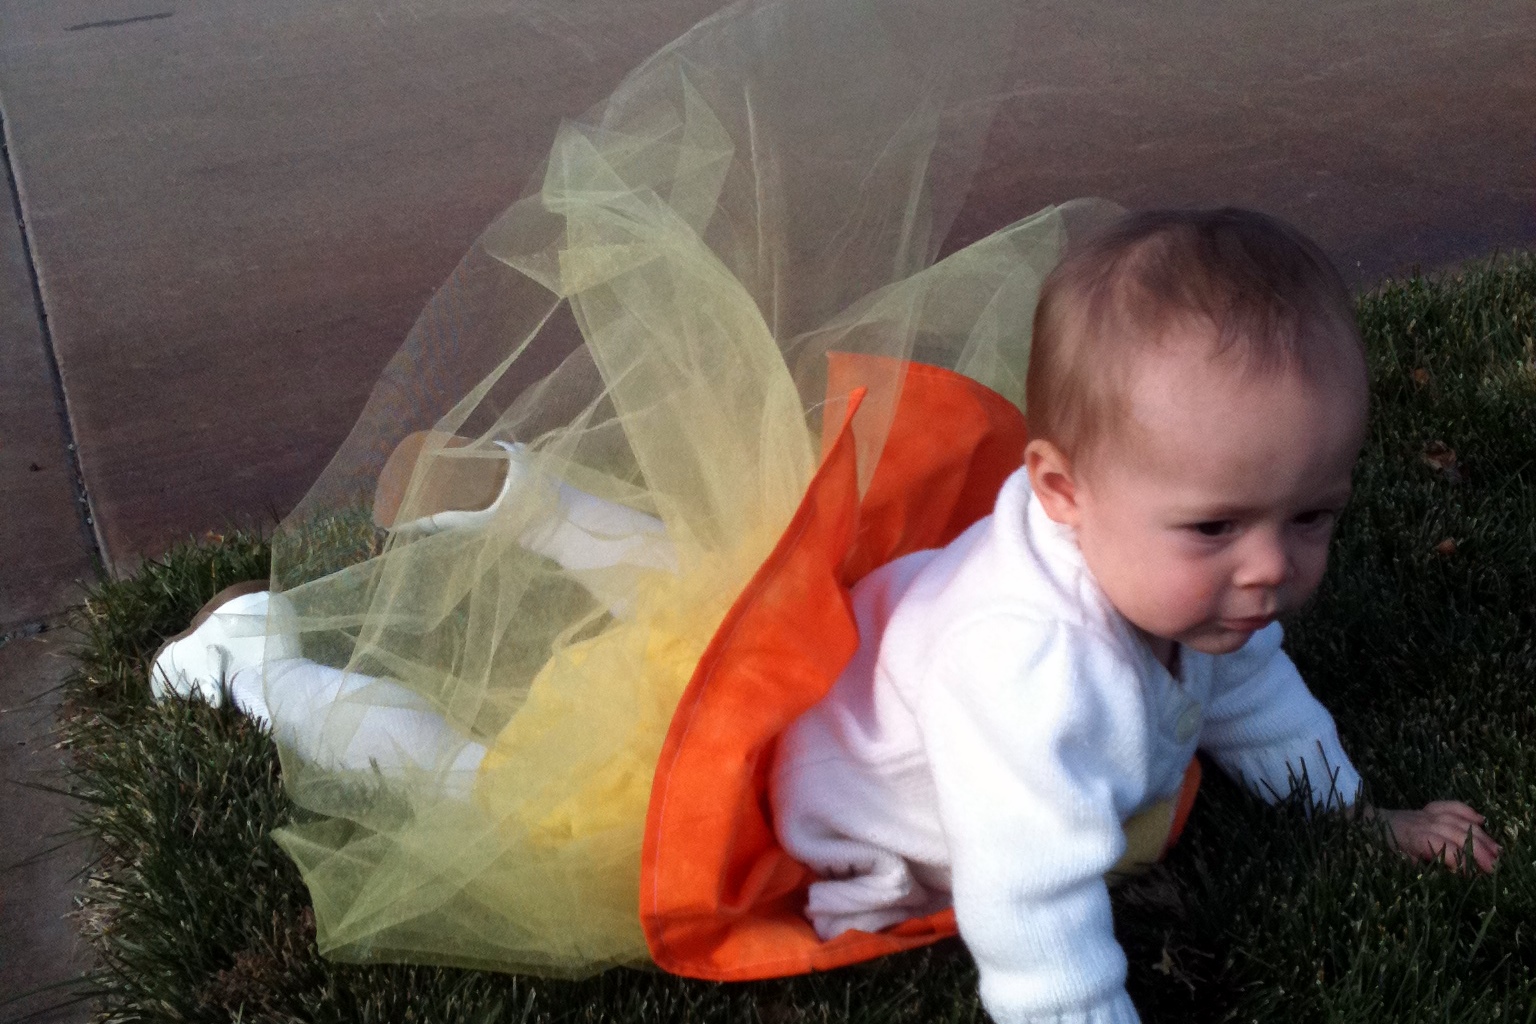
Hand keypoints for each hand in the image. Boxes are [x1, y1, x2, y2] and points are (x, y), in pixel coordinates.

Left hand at [1362, 801, 1500, 873]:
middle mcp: (1421, 821)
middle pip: (1455, 832)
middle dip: (1477, 850)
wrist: (1361, 822)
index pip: (1440, 845)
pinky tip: (1482, 820)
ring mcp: (1425, 813)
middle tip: (1494, 868)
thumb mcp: (1390, 863)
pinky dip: (1466, 811)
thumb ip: (1415, 867)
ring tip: (1497, 851)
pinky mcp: (1427, 809)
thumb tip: (1441, 873)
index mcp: (1410, 836)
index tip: (1473, 874)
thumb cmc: (1374, 847)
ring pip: (1457, 820)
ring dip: (1479, 835)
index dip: (1458, 859)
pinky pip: (1450, 806)